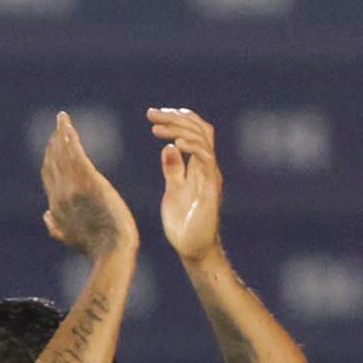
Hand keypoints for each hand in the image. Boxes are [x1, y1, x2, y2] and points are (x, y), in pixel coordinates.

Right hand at [38, 111, 134, 260]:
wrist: (111, 252)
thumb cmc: (97, 250)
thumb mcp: (71, 239)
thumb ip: (55, 227)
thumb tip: (45, 215)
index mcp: (56, 208)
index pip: (49, 176)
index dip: (49, 159)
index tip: (53, 146)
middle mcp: (59, 195)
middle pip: (52, 162)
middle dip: (53, 144)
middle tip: (58, 127)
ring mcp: (72, 188)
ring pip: (61, 155)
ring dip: (60, 135)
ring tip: (61, 120)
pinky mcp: (89, 181)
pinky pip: (75, 154)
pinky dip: (69, 138)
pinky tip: (66, 125)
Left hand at [150, 107, 222, 264]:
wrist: (193, 249)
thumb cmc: (184, 223)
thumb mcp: (173, 190)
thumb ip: (173, 170)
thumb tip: (168, 148)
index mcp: (200, 166)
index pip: (195, 132)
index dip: (177, 119)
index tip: (155, 115)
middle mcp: (208, 166)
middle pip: (199, 129)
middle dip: (175, 117)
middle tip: (151, 113)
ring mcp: (211, 175)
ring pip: (203, 138)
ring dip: (179, 127)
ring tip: (157, 126)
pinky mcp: (210, 187)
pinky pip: (206, 158)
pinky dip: (192, 146)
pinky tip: (175, 142)